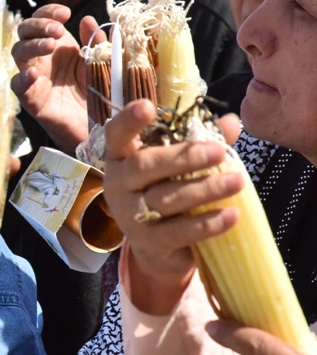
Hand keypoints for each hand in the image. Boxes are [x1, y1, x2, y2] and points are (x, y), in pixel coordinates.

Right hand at [10, 5, 100, 154]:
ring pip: (17, 52)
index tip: (66, 13)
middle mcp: (42, 58)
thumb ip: (96, 42)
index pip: (42, 19)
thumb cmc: (97, 93)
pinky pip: (17, 85)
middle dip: (39, 25)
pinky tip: (33, 74)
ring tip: (50, 46)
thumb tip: (87, 19)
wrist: (98, 129)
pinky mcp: (32, 99)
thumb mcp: (101, 63)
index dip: (48, 11)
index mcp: (58, 46)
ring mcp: (34, 77)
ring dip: (32, 44)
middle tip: (58, 31)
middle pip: (24, 31)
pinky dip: (21, 78)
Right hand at [103, 100, 242, 314]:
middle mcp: (118, 184)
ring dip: (204, 189)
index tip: (147, 106)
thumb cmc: (167, 192)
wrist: (157, 248)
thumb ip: (202, 143)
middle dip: (183, 158)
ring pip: (165, 199)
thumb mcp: (179, 166)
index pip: (117, 135)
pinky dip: (207, 224)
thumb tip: (231, 122)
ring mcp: (129, 215)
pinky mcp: (147, 242)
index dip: (129, 121)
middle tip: (218, 151)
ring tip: (237, 182)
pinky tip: (231, 215)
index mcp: (122, 158)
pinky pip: (178, 231)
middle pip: (144, 167)